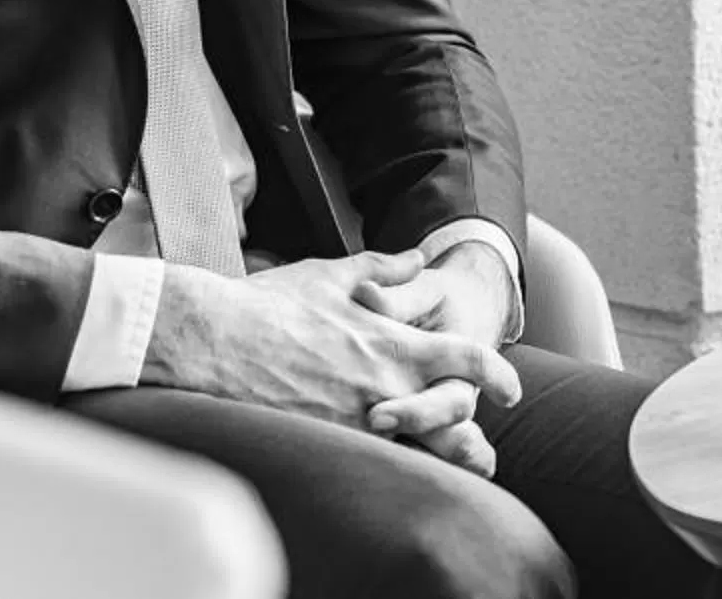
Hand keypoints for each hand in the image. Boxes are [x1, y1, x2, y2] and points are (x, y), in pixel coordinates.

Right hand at [144, 248, 517, 470]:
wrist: (210, 341)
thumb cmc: (268, 305)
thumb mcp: (330, 275)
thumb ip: (382, 270)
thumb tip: (417, 256)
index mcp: (390, 345)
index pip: (464, 361)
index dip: (496, 374)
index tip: (511, 389)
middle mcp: (380, 387)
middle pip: (448, 416)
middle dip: (469, 434)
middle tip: (483, 447)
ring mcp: (351, 421)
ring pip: (411, 447)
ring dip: (432, 454)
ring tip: (443, 463)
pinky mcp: (320, 444)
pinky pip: (366, 461)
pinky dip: (383, 462)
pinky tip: (383, 464)